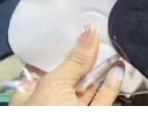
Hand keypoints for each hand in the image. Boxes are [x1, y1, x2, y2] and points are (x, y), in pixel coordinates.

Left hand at [9, 27, 123, 105]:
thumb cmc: (44, 116)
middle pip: (68, 77)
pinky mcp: (90, 122)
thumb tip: (90, 29)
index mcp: (29, 96)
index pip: (44, 67)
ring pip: (86, 90)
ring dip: (100, 70)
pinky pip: (100, 102)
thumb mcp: (54, 84)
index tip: (75, 26)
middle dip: (83, 58)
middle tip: (98, 32)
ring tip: (113, 46)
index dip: (59, 48)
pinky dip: (109, 86)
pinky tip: (118, 69)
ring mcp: (69, 116)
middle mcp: (48, 106)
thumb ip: (75, 59)